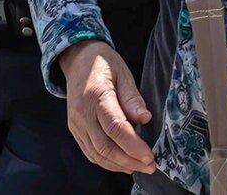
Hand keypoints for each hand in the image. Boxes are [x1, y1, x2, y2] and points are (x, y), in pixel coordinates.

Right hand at [59, 40, 156, 173]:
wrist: (78, 58)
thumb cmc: (103, 62)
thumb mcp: (123, 71)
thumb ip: (132, 97)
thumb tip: (145, 119)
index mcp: (96, 95)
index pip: (115, 127)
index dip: (132, 145)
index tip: (149, 155)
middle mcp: (83, 113)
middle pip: (105, 146)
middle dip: (129, 160)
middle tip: (150, 166)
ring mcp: (77, 124)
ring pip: (97, 153)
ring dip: (119, 165)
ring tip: (140, 167)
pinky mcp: (75, 129)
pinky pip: (90, 152)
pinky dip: (107, 162)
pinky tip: (123, 163)